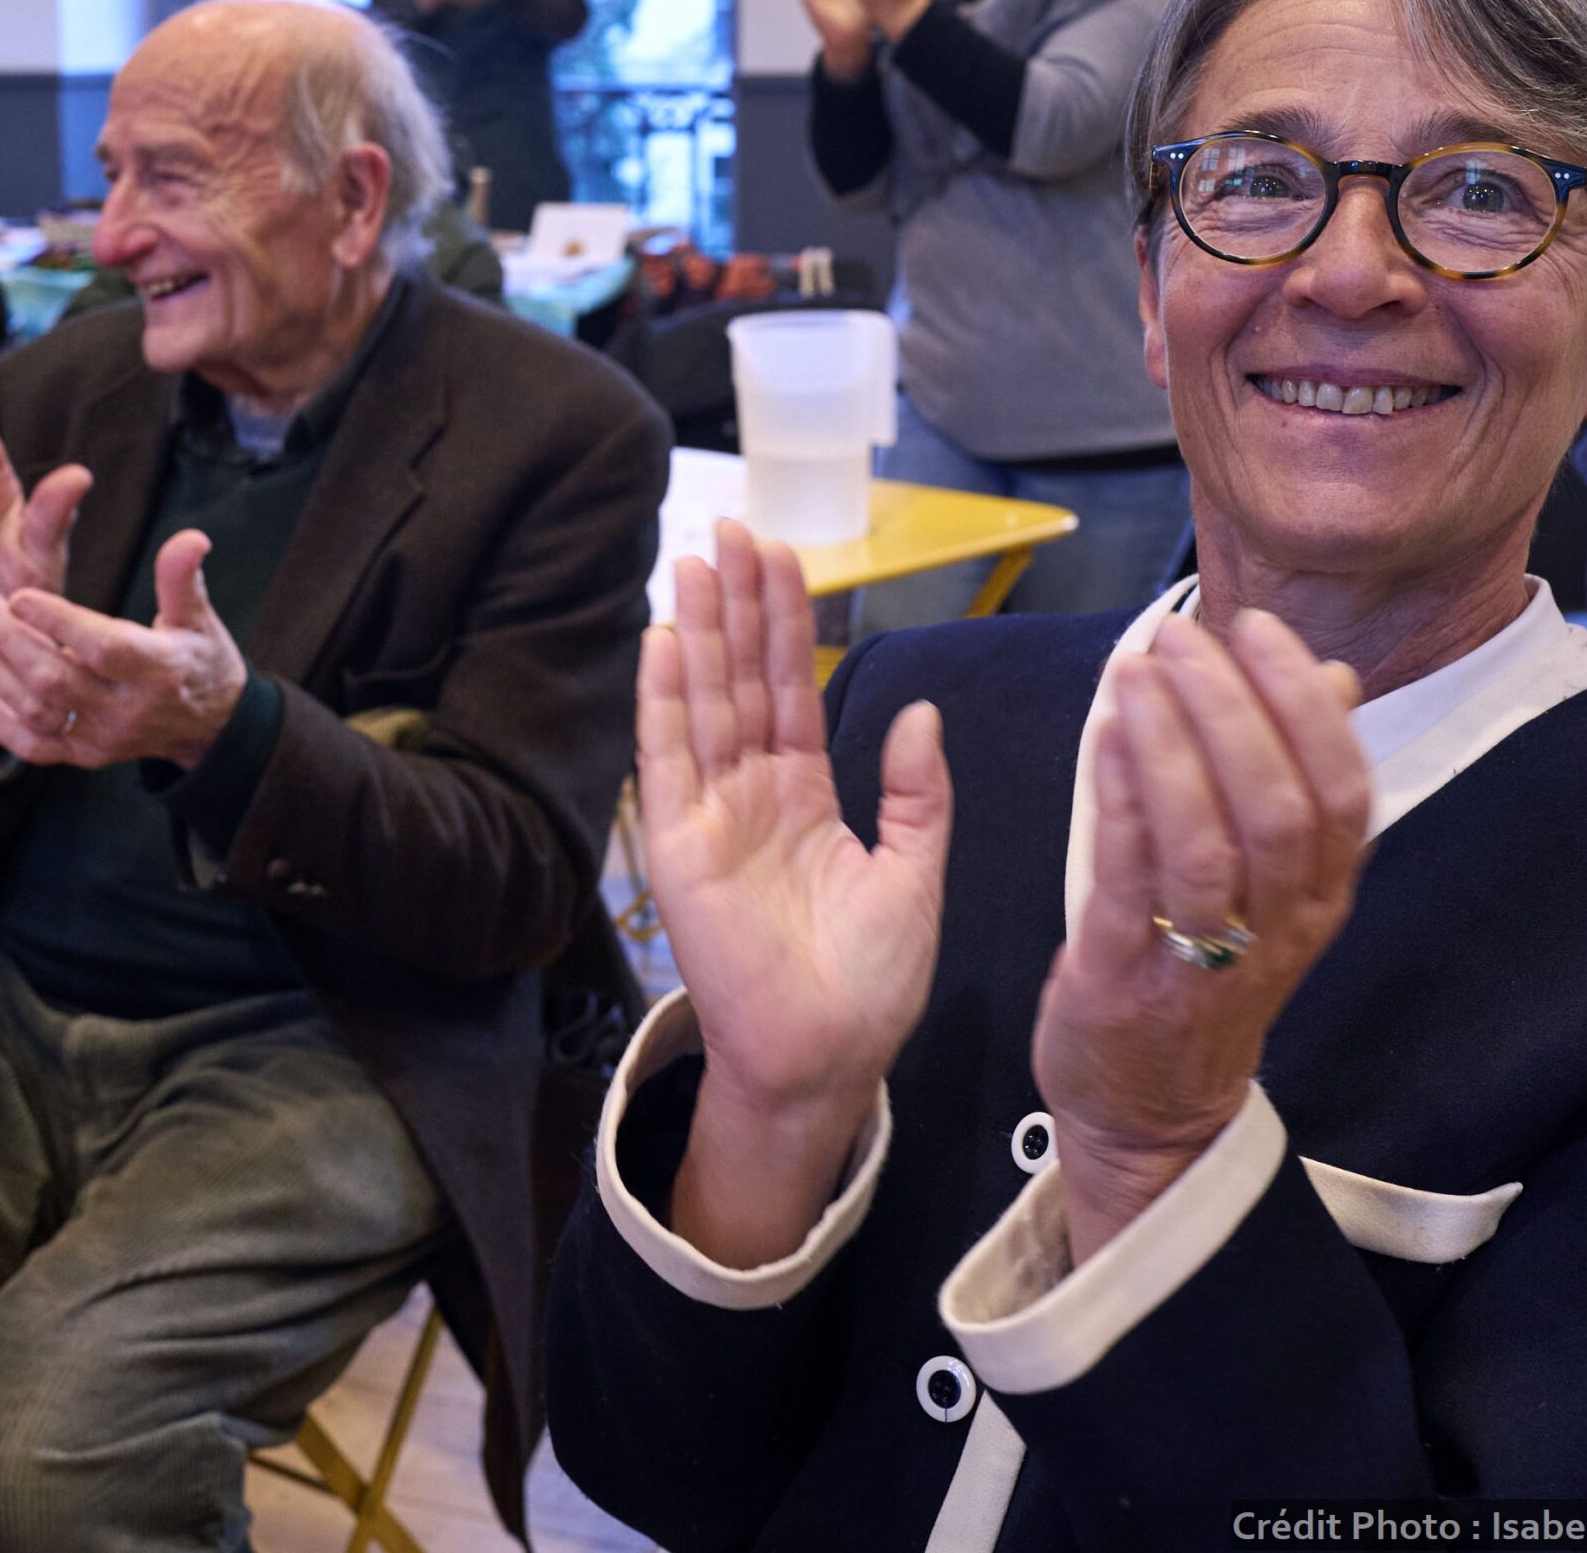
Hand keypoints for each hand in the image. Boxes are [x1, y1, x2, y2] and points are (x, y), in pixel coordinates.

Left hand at [0, 529, 246, 769]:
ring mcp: (102, 738)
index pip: (103, 649)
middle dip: (10, 641)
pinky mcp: (82, 755)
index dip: (59, 623)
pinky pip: (31, 745)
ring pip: (36, 711)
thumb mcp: (198, 618)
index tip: (20, 595)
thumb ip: (181, 578)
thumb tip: (191, 537)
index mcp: (159, 670)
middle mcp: (128, 710)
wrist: (209, 728)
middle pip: (56, 680)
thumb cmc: (200, 660)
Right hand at [646, 520, 951, 1266]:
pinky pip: (668, 762)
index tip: (780, 552)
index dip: (786, 620)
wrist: (829, 1058)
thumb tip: (923, 710)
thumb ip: (918, 793)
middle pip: (740, 678)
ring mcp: (710, 816)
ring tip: (697, 561)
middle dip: (736, 603)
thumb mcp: (914, 873)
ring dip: (698, 631)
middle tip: (731, 527)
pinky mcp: (677, 849)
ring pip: (703, 703)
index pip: (791, 686)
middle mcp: (750, 793)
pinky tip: (665, 641)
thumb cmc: (871, 982)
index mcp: (804, 794)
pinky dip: (663, 702)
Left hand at [1033, 610, 1370, 1263]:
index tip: (1255, 628)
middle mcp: (1281, 929)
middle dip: (1232, 706)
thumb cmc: (1207, 968)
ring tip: (1137, 672)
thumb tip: (1333, 678)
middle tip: (1180, 638)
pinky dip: (1121, 800)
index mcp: (1322, 895)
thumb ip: (1297, 776)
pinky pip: (1131, 881)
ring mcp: (1206, 962)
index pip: (1343, 788)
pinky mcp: (1128, 981)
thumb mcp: (1274, 881)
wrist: (1149, 1111)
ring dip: (1173, 744)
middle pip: (1279, 807)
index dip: (1302, 701)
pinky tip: (1105, 735)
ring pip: (1210, 843)